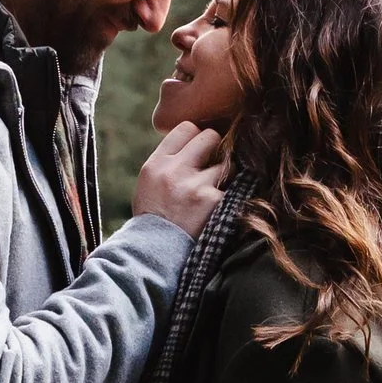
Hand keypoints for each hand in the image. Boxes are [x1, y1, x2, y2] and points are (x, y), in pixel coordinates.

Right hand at [133, 118, 227, 237]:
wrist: (153, 254)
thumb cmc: (153, 219)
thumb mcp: (149, 184)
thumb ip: (169, 162)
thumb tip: (196, 144)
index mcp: (156, 163)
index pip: (187, 128)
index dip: (197, 137)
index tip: (199, 150)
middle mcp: (175, 170)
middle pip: (210, 136)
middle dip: (215, 149)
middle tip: (213, 165)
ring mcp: (195, 185)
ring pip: (227, 164)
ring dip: (225, 176)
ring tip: (214, 192)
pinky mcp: (213, 202)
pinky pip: (233, 190)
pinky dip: (230, 198)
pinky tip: (219, 209)